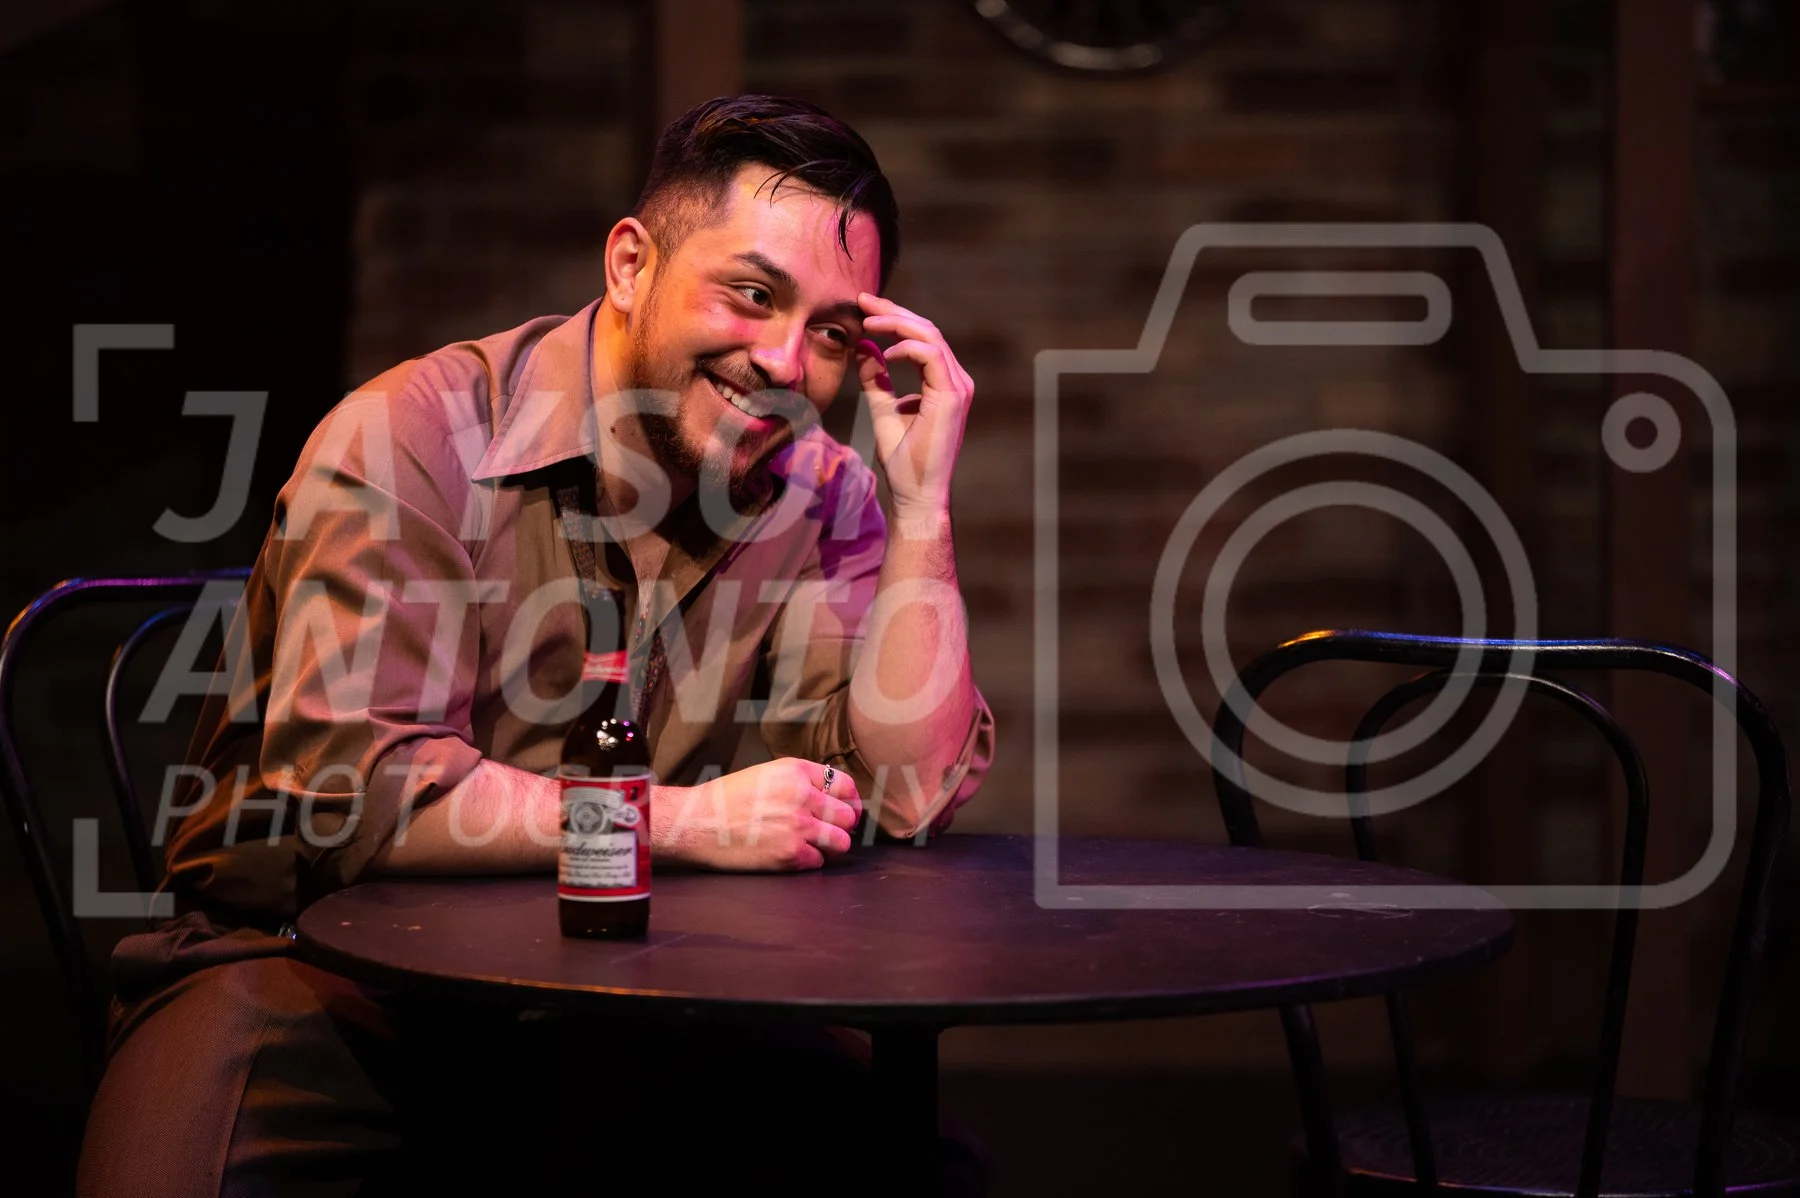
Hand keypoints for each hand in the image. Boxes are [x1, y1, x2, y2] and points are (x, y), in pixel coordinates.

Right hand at [652, 758, 862, 871]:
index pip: (845, 787)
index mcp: (796, 772)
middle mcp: (800, 795)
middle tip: (828, 831)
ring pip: (841, 842)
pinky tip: (790, 854)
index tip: (845, 811)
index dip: (848, 802)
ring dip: (830, 846)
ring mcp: (797, 826)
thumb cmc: (728, 800)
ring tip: (813, 845)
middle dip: (841, 826)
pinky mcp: (789, 854)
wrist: (697, 824)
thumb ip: (802, 779)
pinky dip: (809, 861)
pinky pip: (819, 861)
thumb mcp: (767, 773)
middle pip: (848, 816)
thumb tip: (836, 797)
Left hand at [855, 293, 974, 518]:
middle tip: (862, 301)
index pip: (921, 337)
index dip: (894, 318)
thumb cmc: (903, 461)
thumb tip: (863, 348)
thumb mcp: (883, 410)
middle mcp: (956, 380)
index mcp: (943, 382)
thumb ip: (876, 379)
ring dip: (897, 324)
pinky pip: (932, 356)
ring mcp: (958, 388)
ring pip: (930, 336)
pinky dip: (907, 348)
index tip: (864, 309)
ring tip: (867, 322)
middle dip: (893, 312)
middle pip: (926, 330)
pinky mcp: (953, 397)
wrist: (916, 494)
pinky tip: (884, 353)